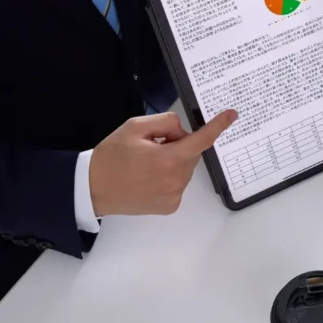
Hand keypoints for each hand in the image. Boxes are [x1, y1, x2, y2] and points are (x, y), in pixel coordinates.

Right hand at [89, 110, 236, 216]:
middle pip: (191, 154)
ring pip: (185, 169)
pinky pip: (178, 184)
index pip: (201, 140)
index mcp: (168, 159)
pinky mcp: (170, 206)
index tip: (231, 115)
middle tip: (152, 146)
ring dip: (173, 162)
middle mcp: (175, 180)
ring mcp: (174, 196)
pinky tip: (148, 178)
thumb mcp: (134, 128)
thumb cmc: (111, 157)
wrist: (92, 189)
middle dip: (178, 145)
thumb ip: (164, 123)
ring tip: (146, 165)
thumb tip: (182, 131)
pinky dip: (169, 177)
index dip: (218, 126)